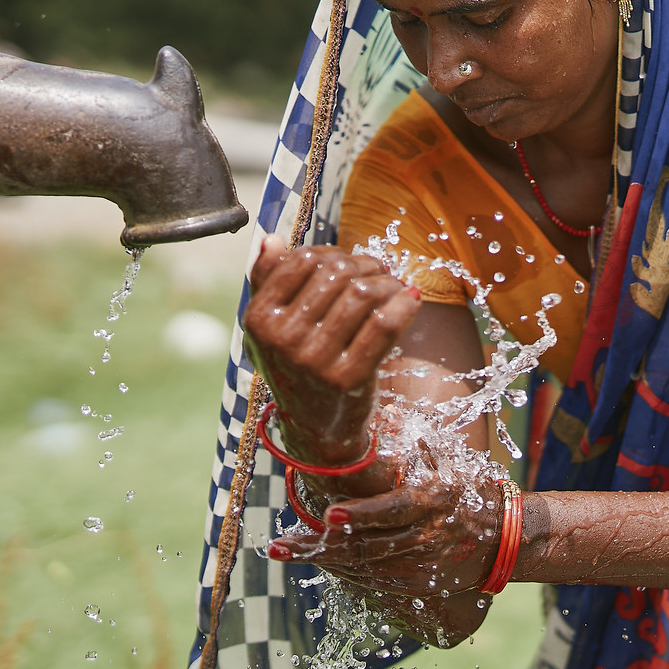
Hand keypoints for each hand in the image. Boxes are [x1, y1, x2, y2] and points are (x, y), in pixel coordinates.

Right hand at [243, 235, 420, 462]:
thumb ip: (267, 282)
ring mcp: (315, 361)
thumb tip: (271, 239)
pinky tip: (409, 299)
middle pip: (338, 273)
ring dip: (388, 282)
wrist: (315, 428)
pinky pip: (385, 324)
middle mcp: (283, 340)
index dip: (334, 253)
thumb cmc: (296, 365)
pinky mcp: (349, 379)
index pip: (303, 261)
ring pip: (364, 294)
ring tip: (393, 286)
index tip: (350, 262)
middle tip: (380, 273)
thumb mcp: (270, 328)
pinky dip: (403, 304)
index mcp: (259, 319)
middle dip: (366, 265)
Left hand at [270, 463, 503, 599]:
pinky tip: (323, 561)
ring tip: (291, 551)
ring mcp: (421, 566)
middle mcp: (425, 537)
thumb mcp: (453, 464)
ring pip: (364, 567)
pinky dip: (346, 572)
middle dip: (319, 548)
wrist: (504, 540)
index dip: (358, 515)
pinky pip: (375, 582)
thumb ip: (420, 446)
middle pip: (366, 546)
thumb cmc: (472, 493)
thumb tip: (389, 413)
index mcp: (432, 503)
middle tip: (281, 546)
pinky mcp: (418, 586)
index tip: (327, 514)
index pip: (390, 510)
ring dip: (326, 560)